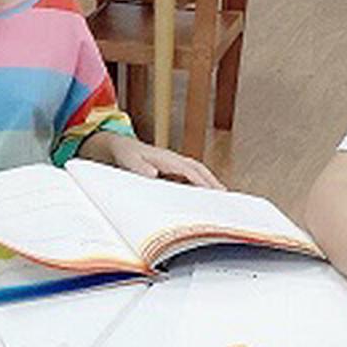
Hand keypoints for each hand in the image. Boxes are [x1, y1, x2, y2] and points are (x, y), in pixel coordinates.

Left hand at [100, 133, 224, 189]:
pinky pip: (190, 178)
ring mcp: (175, 165)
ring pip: (197, 174)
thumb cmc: (125, 153)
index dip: (201, 182)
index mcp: (167, 158)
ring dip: (210, 184)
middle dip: (213, 183)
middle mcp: (174, 160)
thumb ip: (139, 167)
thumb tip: (152, 174)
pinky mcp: (172, 171)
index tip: (211, 193)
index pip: (189, 171)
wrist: (120, 147)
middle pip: (199, 170)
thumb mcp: (128, 159)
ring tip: (222, 200)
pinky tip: (204, 199)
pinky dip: (200, 186)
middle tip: (226, 198)